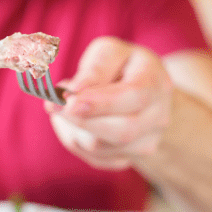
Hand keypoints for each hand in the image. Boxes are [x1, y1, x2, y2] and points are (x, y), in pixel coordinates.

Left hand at [45, 37, 173, 169]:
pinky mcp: (131, 157)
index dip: (99, 102)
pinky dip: (76, 140)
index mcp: (155, 81)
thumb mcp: (108, 54)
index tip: (69, 101)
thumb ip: (94, 69)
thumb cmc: (119, 66)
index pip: (133, 96)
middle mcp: (159, 115)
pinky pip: (95, 158)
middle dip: (81, 120)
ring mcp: (148, 141)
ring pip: (102, 147)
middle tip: (52, 105)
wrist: (142, 90)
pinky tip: (76, 122)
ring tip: (65, 107)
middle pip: (122, 131)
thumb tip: (75, 90)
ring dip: (73, 128)